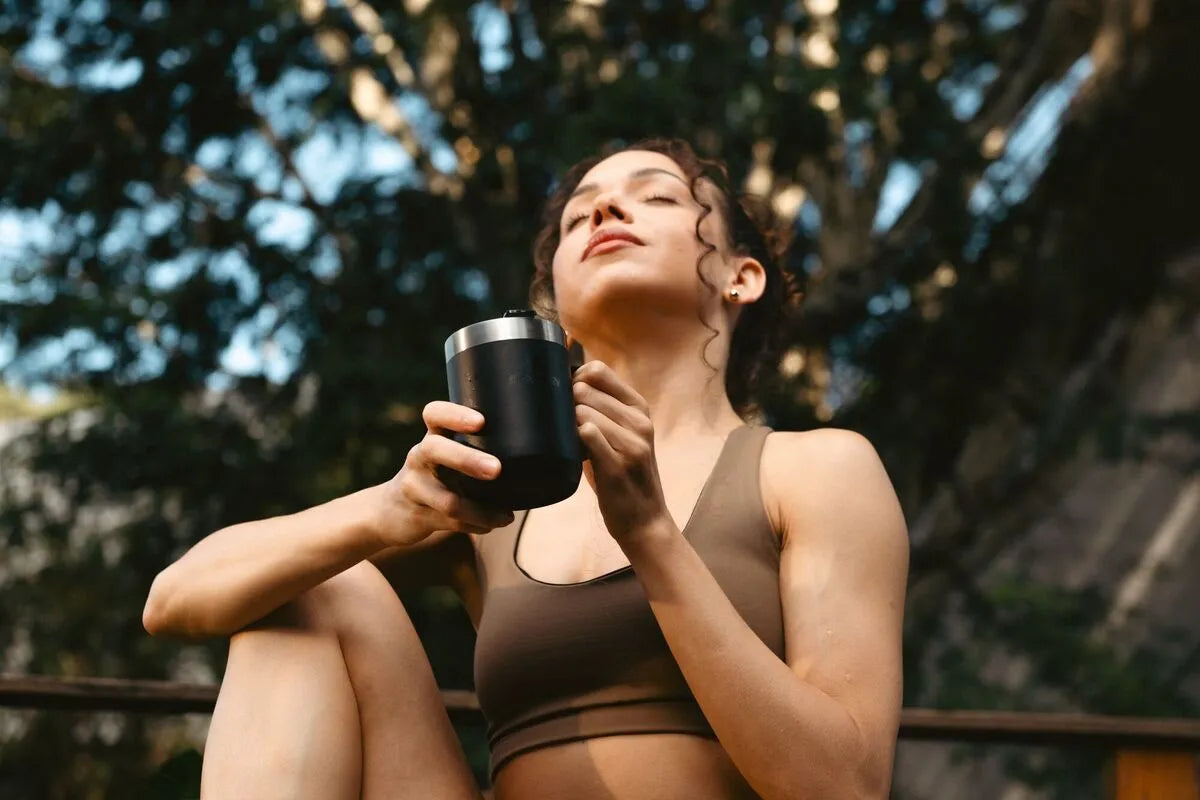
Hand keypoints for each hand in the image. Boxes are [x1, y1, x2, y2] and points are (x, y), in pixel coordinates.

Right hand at [373, 402, 514, 546]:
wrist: (390, 511)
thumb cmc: (435, 475)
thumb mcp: (445, 455)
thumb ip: (475, 448)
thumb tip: (534, 449)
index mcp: (432, 437)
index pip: (435, 414)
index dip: (455, 415)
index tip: (481, 421)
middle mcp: (419, 457)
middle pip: (435, 450)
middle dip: (467, 459)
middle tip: (497, 469)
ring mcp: (415, 487)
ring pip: (448, 500)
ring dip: (481, 510)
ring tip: (506, 516)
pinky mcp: (418, 515)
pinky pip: (451, 523)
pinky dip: (476, 525)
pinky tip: (492, 524)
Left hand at [573, 361, 670, 543]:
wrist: (645, 520)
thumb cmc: (624, 475)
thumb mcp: (622, 434)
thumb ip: (603, 409)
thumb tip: (567, 383)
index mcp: (639, 407)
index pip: (598, 370)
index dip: (574, 379)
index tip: (567, 400)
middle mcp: (640, 421)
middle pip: (585, 389)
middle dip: (567, 405)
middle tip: (566, 428)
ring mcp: (632, 443)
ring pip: (582, 412)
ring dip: (568, 427)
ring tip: (572, 445)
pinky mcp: (618, 464)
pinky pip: (587, 434)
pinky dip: (576, 440)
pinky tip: (576, 454)